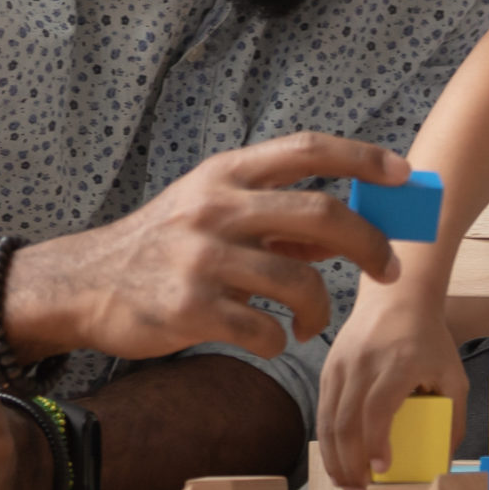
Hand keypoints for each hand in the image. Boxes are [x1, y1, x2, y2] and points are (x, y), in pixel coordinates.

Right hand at [10, 132, 408, 364]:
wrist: (84, 284)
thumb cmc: (162, 246)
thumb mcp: (211, 210)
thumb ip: (272, 217)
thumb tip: (343, 232)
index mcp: (225, 175)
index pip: (307, 149)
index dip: (362, 158)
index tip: (404, 174)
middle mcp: (216, 208)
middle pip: (320, 214)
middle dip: (369, 244)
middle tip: (388, 269)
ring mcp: (202, 259)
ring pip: (300, 282)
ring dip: (320, 310)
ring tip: (309, 322)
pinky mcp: (190, 309)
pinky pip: (264, 329)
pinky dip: (279, 340)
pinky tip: (269, 339)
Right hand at [314, 279, 467, 489]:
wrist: (398, 297)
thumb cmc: (429, 338)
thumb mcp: (453, 374)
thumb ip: (455, 417)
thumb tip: (445, 461)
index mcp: (396, 363)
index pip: (376, 410)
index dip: (375, 444)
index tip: (382, 471)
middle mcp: (363, 363)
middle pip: (346, 422)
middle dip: (350, 464)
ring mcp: (341, 364)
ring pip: (327, 420)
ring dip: (334, 458)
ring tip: (346, 485)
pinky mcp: (329, 367)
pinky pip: (323, 410)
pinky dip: (328, 440)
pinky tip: (338, 460)